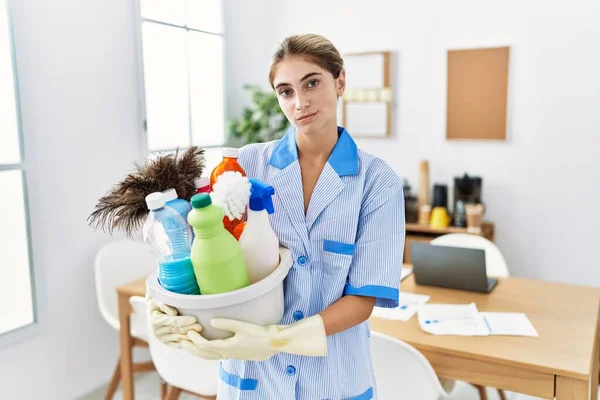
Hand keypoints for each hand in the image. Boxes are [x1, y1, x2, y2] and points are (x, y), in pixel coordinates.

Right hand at [146, 295, 201, 348]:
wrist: (152, 311)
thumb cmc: (157, 303)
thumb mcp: (156, 300)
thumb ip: (163, 304)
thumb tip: (173, 313)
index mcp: (154, 320)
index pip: (171, 321)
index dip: (183, 321)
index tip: (194, 319)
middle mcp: (157, 331)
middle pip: (176, 330)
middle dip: (189, 328)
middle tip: (199, 326)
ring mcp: (161, 338)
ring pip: (178, 338)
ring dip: (189, 336)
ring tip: (199, 333)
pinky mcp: (165, 342)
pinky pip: (176, 345)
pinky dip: (185, 343)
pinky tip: (193, 340)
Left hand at [181, 315, 326, 361]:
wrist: (275, 343)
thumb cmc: (260, 334)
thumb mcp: (242, 326)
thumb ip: (226, 323)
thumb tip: (211, 322)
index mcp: (227, 348)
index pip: (205, 346)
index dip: (194, 340)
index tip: (188, 332)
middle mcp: (228, 354)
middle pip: (205, 355)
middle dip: (193, 349)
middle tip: (183, 342)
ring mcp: (233, 355)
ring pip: (211, 357)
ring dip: (200, 352)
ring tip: (193, 346)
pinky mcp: (238, 354)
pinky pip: (219, 356)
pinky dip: (210, 353)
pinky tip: (212, 348)